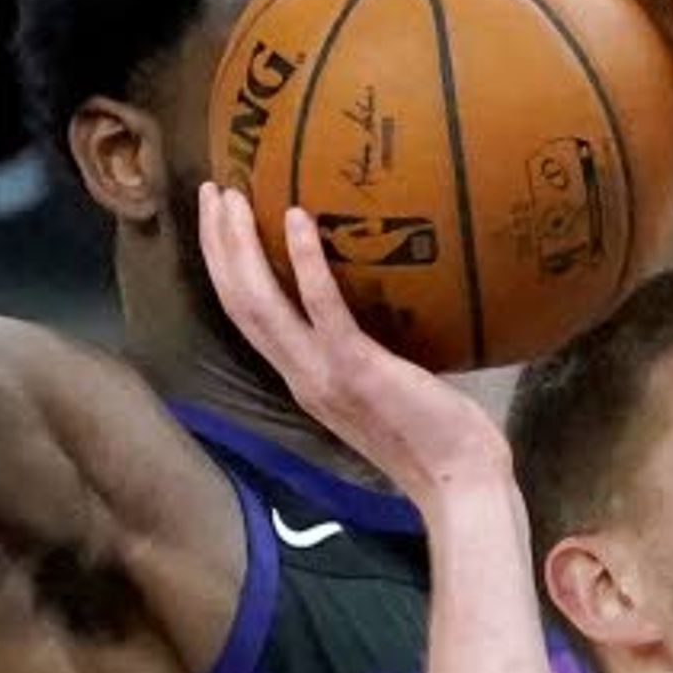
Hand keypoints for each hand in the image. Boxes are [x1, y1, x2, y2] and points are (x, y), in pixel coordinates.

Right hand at [195, 183, 510, 499]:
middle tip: (213, 189)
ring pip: (259, 304)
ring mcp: (324, 375)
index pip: (247, 318)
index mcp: (305, 380)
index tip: (218, 221)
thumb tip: (388, 300)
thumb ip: (368, 354)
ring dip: (239, 245)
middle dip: (218, 245)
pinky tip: (298, 219)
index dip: (226, 268)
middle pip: (238, 303)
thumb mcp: (387, 389)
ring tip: (232, 196)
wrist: (459, 483)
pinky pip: (322, 309)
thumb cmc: (440, 437)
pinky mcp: (357, 369)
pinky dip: (305, 262)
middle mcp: (301, 377)